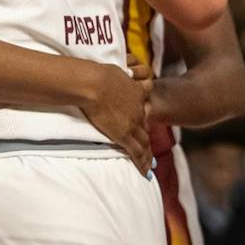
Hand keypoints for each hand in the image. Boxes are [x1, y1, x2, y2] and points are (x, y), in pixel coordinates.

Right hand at [77, 59, 153, 175]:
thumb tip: (107, 74)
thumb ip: (116, 76)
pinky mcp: (124, 135)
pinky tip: (146, 173)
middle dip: (148, 141)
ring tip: (150, 165)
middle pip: (145, 129)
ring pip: (144, 143)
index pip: (142, 111)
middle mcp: (138, 111)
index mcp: (135, 94)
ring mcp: (132, 124)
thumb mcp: (113, 71)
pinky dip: (142, 164)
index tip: (144, 126)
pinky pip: (136, 152)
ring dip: (148, 155)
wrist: (94, 83)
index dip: (144, 121)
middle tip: (150, 151)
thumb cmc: (97, 74)